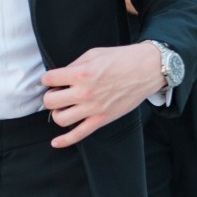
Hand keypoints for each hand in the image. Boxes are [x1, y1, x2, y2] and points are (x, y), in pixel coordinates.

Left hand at [41, 42, 163, 148]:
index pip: (49, 79)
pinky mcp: (102, 119)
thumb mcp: (93, 54)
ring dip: (57, 113)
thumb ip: (74, 65)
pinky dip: (64, 141)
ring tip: (64, 107)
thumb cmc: (121, 59)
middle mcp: (85, 93)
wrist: (147, 69)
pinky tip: (56, 142)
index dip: (49, 79)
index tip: (54, 79)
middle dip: (50, 96)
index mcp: (81, 74)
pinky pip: (78, 135)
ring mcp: (93, 108)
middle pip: (50, 101)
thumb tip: (60, 76)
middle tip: (58, 92)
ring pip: (60, 119)